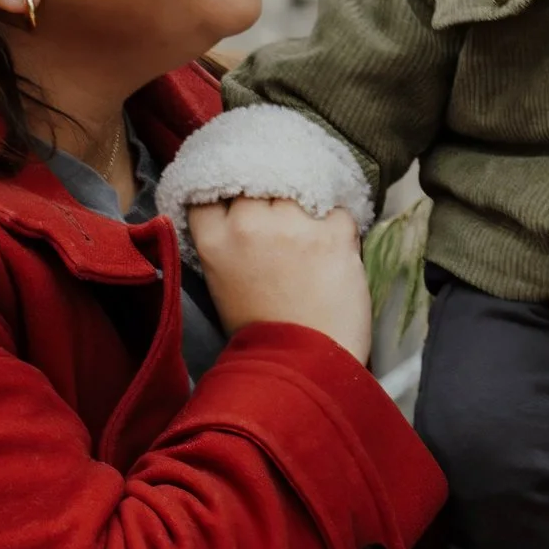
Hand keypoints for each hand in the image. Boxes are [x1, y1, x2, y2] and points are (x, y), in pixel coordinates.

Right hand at [188, 196, 372, 364]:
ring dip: (306, 205)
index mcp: (215, 242)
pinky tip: (334, 246)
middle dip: (269, 194)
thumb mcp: (223, 285)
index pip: (210, 189)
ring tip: (310, 233)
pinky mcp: (332, 234)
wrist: (306, 367)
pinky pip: (336, 208)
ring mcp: (292, 227)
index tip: (239, 198)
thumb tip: (239, 209)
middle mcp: (249, 226)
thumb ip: (227, 243)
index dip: (227, 191)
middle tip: (283, 219)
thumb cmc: (264, 334)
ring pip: (298, 187)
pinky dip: (338, 224)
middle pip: (256, 181)